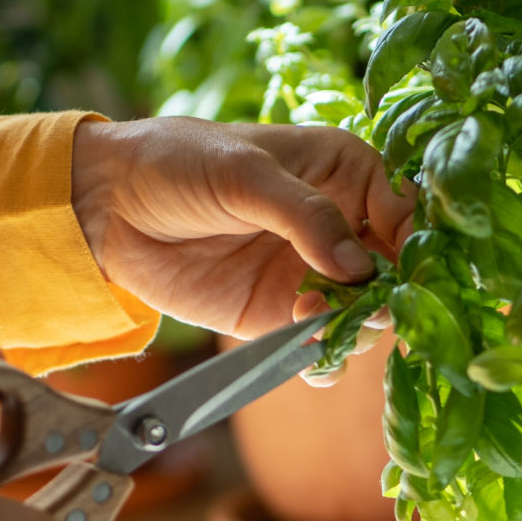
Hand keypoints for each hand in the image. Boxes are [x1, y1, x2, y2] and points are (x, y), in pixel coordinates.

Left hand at [71, 117, 414, 339]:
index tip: (404, 269)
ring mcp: (313, 274)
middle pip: (395, 270)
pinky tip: (304, 349)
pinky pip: (321, 346)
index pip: (405, 210)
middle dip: (391, 293)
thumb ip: (305, 214)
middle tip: (367, 305)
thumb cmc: (178, 163)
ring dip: (355, 325)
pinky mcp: (280, 315)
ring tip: (314, 316)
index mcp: (345, 173)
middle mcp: (340, 226)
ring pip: (366, 313)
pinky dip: (324, 357)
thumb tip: (359, 267)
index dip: (414, 240)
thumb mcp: (244, 174)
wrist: (107, 207)